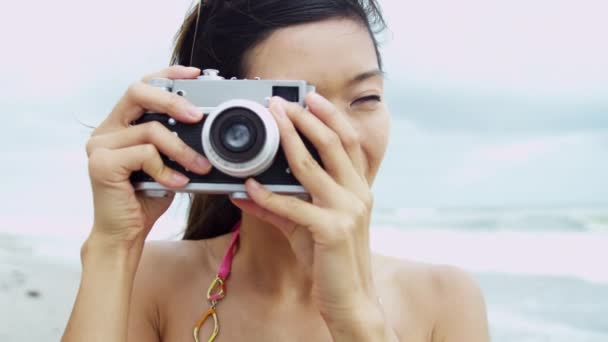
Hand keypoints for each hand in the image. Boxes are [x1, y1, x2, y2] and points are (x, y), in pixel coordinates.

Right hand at [85, 65, 211, 250]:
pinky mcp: (101, 164)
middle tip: (198, 115)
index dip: (167, 75)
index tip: (195, 75)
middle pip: (138, 93)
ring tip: (201, 165)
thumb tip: (209, 124)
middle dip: (172, 100)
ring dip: (182, 148)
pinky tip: (176, 183)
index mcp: (121, 125)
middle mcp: (107, 131)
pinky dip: (166, 169)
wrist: (126, 234)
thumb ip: (177, 140)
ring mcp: (100, 146)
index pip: (142, 86)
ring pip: (149, 129)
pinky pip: (144, 154)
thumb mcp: (168, 162)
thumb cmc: (147, 197)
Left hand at [231, 93, 379, 321]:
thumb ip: (278, 205)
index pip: (347, 143)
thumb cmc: (329, 261)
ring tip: (271, 122)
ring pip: (313, 167)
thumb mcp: (304, 227)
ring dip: (289, 141)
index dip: (331, 117)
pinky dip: (268, 195)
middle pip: (334, 144)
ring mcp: (347, 211)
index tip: (311, 97)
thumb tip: (244, 189)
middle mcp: (357, 194)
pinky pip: (294, 207)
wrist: (350, 300)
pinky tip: (249, 186)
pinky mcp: (332, 231)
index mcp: (357, 189)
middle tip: (282, 102)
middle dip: (307, 118)